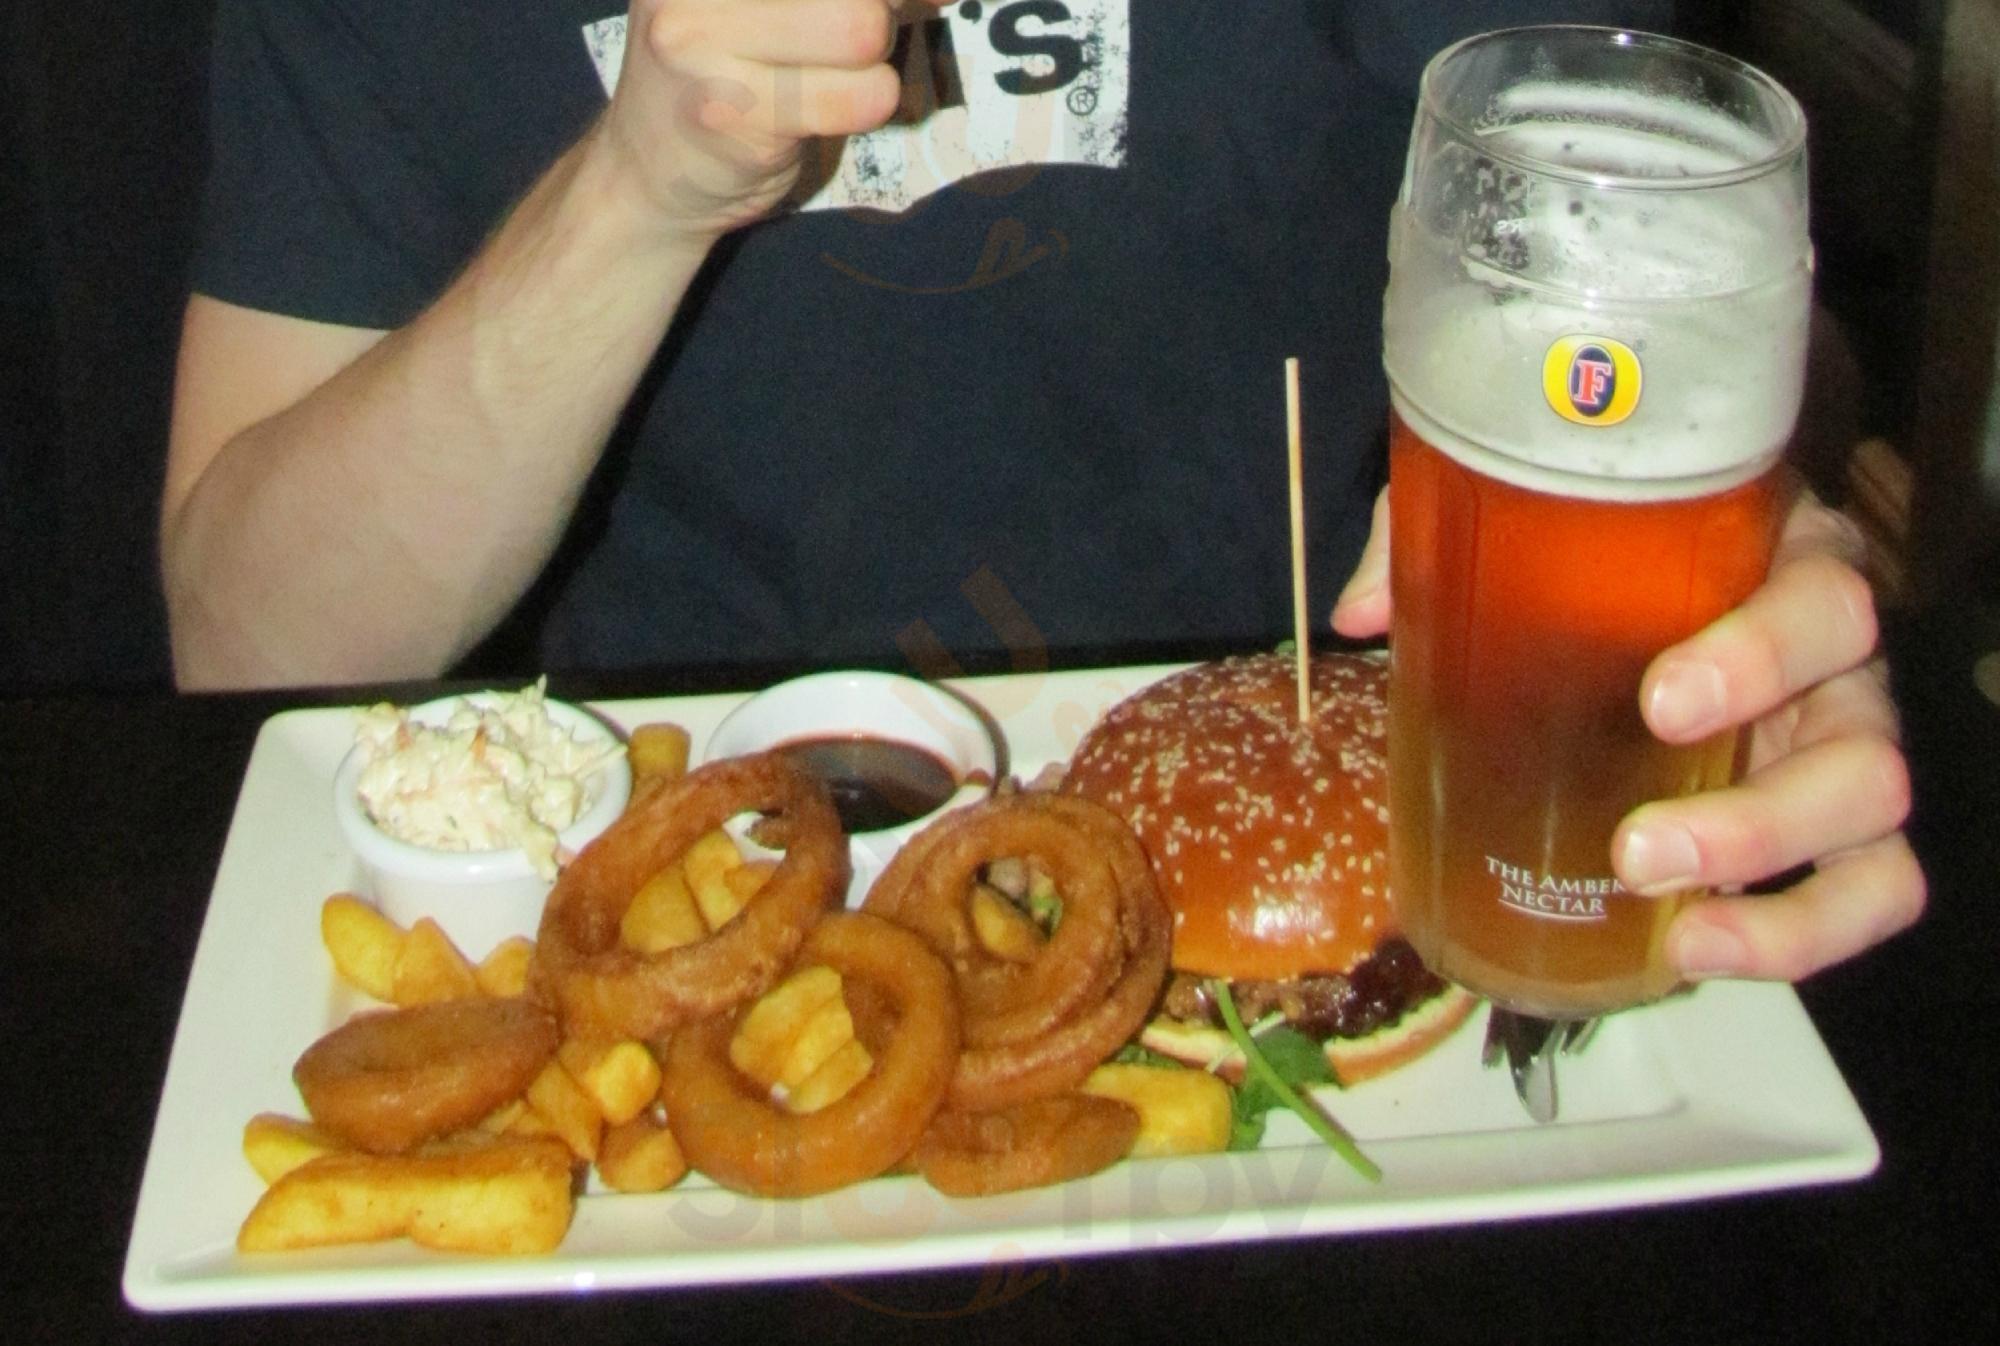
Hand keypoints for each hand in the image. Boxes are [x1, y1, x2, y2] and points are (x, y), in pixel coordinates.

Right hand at [594, 0, 941, 235]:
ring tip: (835, 74)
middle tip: (852, 37)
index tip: (906, 0)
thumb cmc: (720, 69)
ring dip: (873, 59)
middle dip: (880, 6)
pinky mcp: (732, 112)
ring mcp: (701, 38)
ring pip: (861, 28)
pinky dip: (868, 104)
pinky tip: (827, 111)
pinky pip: (858, 96)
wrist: (644, 170)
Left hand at [1330, 486, 1925, 983]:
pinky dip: (1798, 935)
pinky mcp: (1840, 830)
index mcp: (1782, 568)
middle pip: (1864, 745)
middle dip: (1756, 818)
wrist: (1636, 585)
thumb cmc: (1594, 554)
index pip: (1824, 600)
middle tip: (1635, 849)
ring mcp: (1842, 751)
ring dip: (1773, 887)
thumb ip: (1446, 536)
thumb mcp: (1529, 521)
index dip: (1760, 657)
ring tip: (1666, 919)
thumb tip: (1366, 613)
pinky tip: (1694, 950)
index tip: (1661, 700)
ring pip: (1872, 829)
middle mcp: (1836, 666)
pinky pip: (1874, 889)